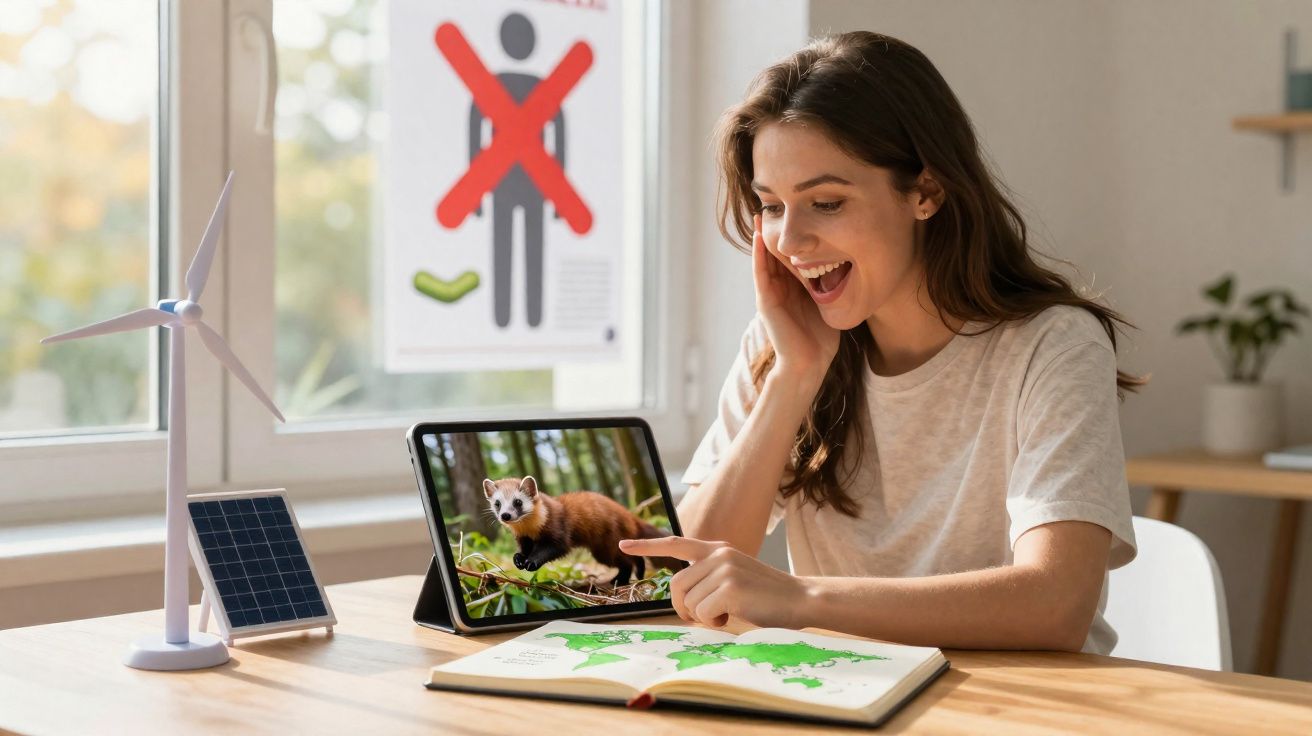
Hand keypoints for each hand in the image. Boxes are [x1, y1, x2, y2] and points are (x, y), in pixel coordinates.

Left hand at [619, 536, 810, 629]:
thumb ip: (709, 576)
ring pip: (687, 601)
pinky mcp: (729, 588)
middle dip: (683, 607)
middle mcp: (718, 554)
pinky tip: (732, 619)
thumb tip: (681, 594)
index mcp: (717, 549)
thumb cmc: (766, 597)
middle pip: (676, 585)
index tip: (624, 545)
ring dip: (702, 617)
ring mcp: (724, 569)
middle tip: (707, 617)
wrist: (800, 599)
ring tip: (726, 614)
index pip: (676, 542)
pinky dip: (713, 624)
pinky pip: (702, 614)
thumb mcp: (734, 576)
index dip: (648, 546)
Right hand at [752, 214, 839, 385]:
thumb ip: (833, 285)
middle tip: (775, 203)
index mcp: (795, 287)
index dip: (794, 235)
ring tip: (761, 211)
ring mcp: (770, 294)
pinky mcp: (765, 301)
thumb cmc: (821, 338)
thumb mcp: (829, 302)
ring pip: (764, 258)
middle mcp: (780, 288)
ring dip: (761, 235)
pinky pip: (760, 272)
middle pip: (776, 252)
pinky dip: (758, 253)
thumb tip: (854, 263)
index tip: (797, 212)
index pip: (792, 255)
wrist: (810, 363)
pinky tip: (758, 235)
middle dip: (776, 230)